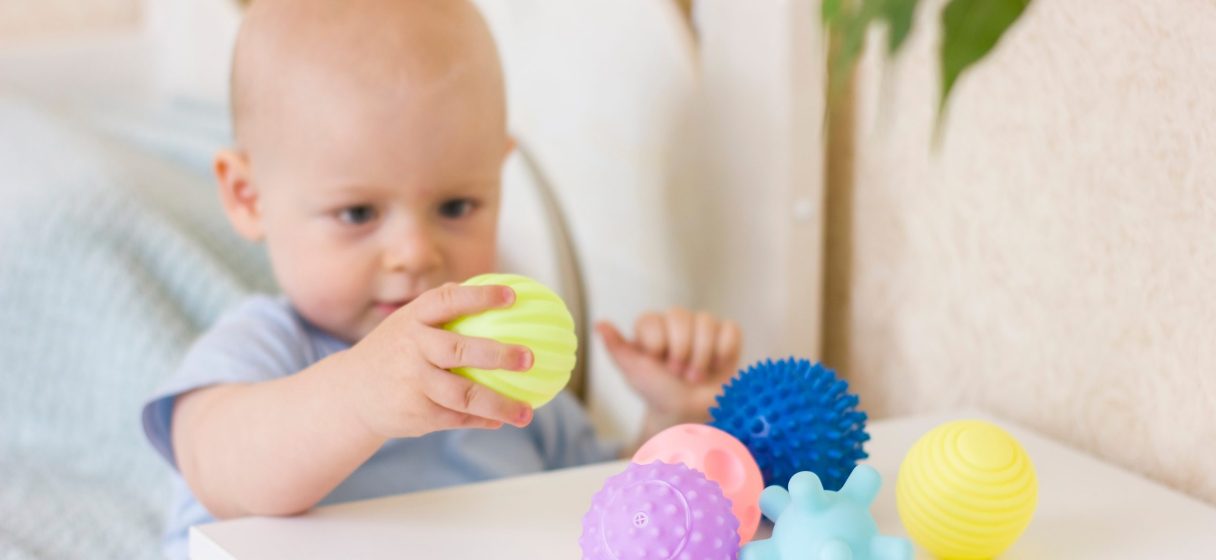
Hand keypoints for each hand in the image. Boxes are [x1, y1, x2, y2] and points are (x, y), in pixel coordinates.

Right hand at [343, 283, 534, 438]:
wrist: (351, 394)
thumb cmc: (394, 351)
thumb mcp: (407, 323)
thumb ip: (441, 309)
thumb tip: (495, 288)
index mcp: (413, 319)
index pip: (448, 301)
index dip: (480, 297)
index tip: (512, 296)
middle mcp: (412, 348)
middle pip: (459, 351)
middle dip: (497, 355)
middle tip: (529, 358)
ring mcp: (413, 383)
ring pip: (463, 395)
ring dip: (499, 404)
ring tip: (527, 413)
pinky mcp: (416, 413)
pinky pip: (456, 418)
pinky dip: (482, 419)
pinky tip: (502, 419)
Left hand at [597, 307, 741, 431]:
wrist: (690, 413)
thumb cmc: (659, 392)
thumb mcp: (634, 373)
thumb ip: (617, 349)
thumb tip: (599, 324)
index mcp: (652, 327)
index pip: (652, 319)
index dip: (657, 345)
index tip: (658, 364)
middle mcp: (677, 321)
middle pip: (680, 316)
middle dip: (680, 351)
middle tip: (679, 374)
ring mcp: (703, 327)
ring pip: (706, 322)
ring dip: (702, 355)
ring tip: (696, 376)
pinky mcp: (726, 335)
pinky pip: (730, 330)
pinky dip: (725, 350)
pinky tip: (717, 366)